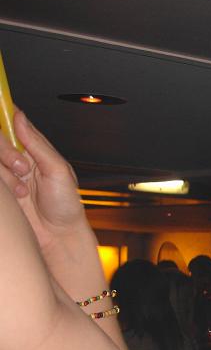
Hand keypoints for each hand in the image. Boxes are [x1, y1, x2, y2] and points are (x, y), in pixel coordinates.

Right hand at [0, 110, 87, 255]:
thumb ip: (37, 144)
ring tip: (23, 190)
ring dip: (6, 174)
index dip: (2, 113)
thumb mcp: (59, 171)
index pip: (11, 121)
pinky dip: (3, 183)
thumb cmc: (66, 205)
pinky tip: (17, 196)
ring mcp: (5, 173)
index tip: (1, 114)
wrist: (58, 236)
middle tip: (22, 168)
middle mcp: (16, 156)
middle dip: (6, 151)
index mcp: (33, 147)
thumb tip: (19, 116)